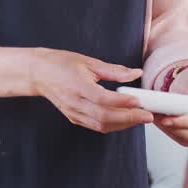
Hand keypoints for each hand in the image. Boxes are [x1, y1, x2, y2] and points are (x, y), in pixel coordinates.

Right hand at [30, 49, 152, 132]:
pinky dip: (113, 125)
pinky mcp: (74, 118)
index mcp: (77, 85)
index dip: (121, 102)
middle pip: (104, 116)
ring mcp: (74, 113)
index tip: (138, 100)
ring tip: (140, 118)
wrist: (39, 74)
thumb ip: (114, 70)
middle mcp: (75, 103)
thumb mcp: (88, 62)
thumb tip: (135, 73)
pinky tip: (125, 120)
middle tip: (147, 115)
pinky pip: (96, 126)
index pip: (102, 98)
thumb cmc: (61, 64)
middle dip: (129, 118)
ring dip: (123, 124)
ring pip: (101, 125)